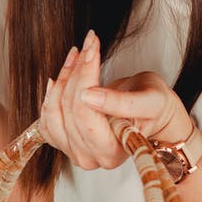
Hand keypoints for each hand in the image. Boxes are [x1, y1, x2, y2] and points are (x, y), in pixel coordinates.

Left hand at [40, 31, 193, 168]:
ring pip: (54, 109)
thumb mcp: (150, 102)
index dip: (86, 78)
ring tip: (77, 54)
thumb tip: (87, 96)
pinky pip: (45, 117)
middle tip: (89, 45)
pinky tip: (59, 78)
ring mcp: (72, 150)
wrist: (151, 115)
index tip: (93, 50)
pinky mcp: (62, 141)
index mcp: (111, 153)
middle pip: (68, 109)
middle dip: (77, 71)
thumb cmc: (155, 110)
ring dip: (63, 77)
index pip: (86, 113)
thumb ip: (122, 103)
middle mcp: (88, 157)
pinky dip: (50, 93)